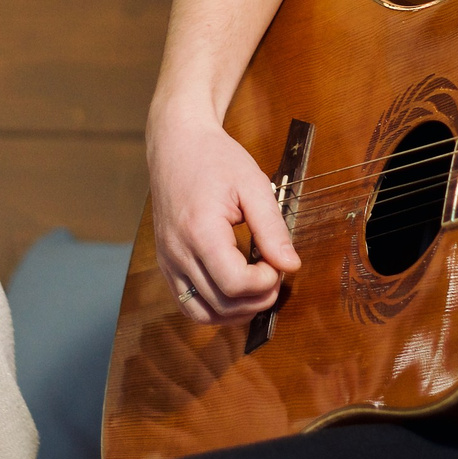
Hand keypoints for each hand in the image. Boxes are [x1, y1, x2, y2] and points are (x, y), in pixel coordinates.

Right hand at [147, 109, 298, 323]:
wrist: (176, 145)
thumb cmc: (215, 159)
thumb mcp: (253, 185)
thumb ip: (272, 228)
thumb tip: (291, 265)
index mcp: (200, 231)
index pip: (235, 283)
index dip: (265, 282)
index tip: (277, 263)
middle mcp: (178, 252)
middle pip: (221, 304)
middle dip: (257, 299)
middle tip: (275, 277)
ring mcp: (168, 261)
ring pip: (202, 313)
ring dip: (236, 312)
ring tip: (258, 290)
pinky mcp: (166, 264)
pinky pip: (187, 304)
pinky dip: (214, 308)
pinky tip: (235, 293)